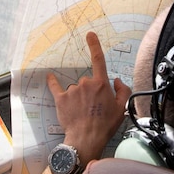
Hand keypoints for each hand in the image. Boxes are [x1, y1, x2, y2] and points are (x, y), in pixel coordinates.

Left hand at [46, 31, 131, 166]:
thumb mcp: (122, 108)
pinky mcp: (60, 99)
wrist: (87, 138)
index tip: (90, 35)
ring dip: (78, 97)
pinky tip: (50, 77)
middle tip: (94, 108)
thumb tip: (117, 81)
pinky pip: (55, 86)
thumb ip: (124, 91)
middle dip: (91, 92)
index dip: (94, 45)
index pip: (98, 59)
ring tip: (82, 112)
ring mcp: (72, 90)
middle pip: (88, 82)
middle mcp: (85, 83)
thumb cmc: (105, 125)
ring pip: (76, 89)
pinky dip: (52, 82)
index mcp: (101, 84)